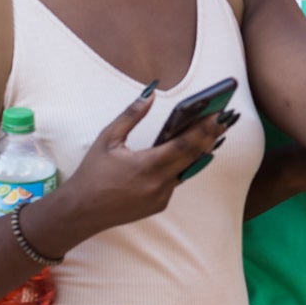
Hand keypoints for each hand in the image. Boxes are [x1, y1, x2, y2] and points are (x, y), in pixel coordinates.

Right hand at [56, 85, 235, 234]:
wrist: (81, 211)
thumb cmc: (92, 172)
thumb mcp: (107, 139)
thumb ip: (131, 115)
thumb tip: (150, 93)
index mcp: (146, 166)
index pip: (184, 145)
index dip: (203, 129)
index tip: (217, 114)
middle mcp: (158, 184)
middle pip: (193, 157)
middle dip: (209, 137)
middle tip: (224, 120)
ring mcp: (160, 198)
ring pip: (187, 170)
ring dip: (200, 152)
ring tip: (213, 133)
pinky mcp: (159, 206)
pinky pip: (175, 182)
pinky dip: (182, 167)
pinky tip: (189, 153)